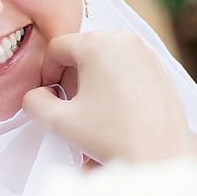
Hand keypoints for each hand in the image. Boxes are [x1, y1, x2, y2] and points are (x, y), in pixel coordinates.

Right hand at [23, 30, 192, 162]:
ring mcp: (145, 51)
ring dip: (92, 78)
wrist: (162, 156)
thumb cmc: (113, 137)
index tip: (51, 96)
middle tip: (72, 105)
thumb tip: (36, 94)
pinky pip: (126, 64)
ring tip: (95, 109)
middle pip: (81, 50)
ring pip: (104, 56)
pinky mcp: (160, 67)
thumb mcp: (59, 121)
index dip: (46, 73)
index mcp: (97, 44)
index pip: (57, 48)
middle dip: (70, 76)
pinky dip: (115, 80)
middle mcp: (123, 39)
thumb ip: (34, 102)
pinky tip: (116, 108)